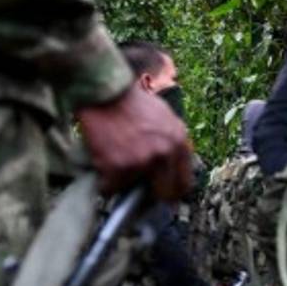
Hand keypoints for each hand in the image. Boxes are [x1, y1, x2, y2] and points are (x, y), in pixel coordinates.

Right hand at [77, 84, 193, 200]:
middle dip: (151, 195)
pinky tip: (101, 159)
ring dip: (122, 182)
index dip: (173, 191)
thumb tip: (171, 170)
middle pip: (165, 194)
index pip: (185, 183)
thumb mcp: (165, 118)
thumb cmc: (130, 102)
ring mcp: (142, 162)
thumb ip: (172, 144)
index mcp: (180, 142)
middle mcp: (165, 154)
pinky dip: (103, 179)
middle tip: (138, 189)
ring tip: (114, 159)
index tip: (162, 193)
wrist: (103, 90)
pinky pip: (109, 187)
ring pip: (132, 191)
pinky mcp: (118, 168)